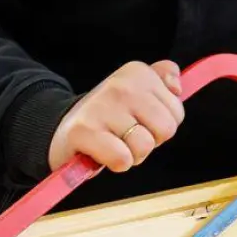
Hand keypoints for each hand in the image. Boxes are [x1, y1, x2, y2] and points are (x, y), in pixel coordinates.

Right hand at [48, 61, 184, 172]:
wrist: (59, 128)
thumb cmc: (109, 114)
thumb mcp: (138, 89)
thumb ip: (164, 78)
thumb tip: (178, 88)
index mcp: (138, 72)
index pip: (177, 112)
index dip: (160, 125)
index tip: (139, 120)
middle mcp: (121, 85)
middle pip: (166, 129)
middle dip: (151, 141)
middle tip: (127, 136)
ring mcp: (101, 106)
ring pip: (145, 146)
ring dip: (133, 155)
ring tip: (115, 144)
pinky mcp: (83, 131)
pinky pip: (122, 158)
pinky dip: (117, 164)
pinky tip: (104, 154)